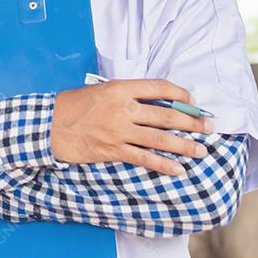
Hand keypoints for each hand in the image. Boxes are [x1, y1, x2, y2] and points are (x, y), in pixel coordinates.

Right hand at [51, 79, 213, 175]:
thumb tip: (155, 104)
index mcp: (120, 88)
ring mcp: (120, 131)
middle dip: (192, 122)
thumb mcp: (100, 90)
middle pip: (166, 115)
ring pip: (160, 139)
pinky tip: (179, 169)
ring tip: (201, 149)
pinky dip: (164, 164)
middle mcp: (123, 109)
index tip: (192, 101)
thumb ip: (126, 94)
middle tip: (209, 126)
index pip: (159, 88)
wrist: (49, 126)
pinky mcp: (114, 151)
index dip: (180, 94)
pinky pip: (145, 159)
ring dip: (185, 145)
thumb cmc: (73, 105)